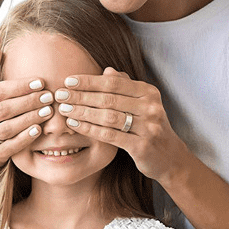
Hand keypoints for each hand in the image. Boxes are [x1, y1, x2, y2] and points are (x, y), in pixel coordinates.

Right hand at [0, 48, 54, 178]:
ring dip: (30, 118)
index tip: (41, 82)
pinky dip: (25, 138)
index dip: (20, 86)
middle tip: (50, 96)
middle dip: (29, 102)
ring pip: (8, 128)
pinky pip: (9, 147)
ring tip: (49, 111)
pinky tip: (39, 129)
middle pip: (4, 109)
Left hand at [53, 68, 188, 182]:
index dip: (89, 81)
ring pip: (108, 116)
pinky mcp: (142, 146)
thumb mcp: (140, 104)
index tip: (68, 81)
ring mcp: (148, 127)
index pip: (114, 83)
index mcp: (148, 92)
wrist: (168, 157)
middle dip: (81, 96)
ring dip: (83, 112)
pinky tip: (75, 125)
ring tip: (65, 109)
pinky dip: (90, 129)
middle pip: (109, 98)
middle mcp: (151, 107)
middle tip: (60, 95)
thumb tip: (106, 71)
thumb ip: (125, 86)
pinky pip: (110, 135)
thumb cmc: (148, 126)